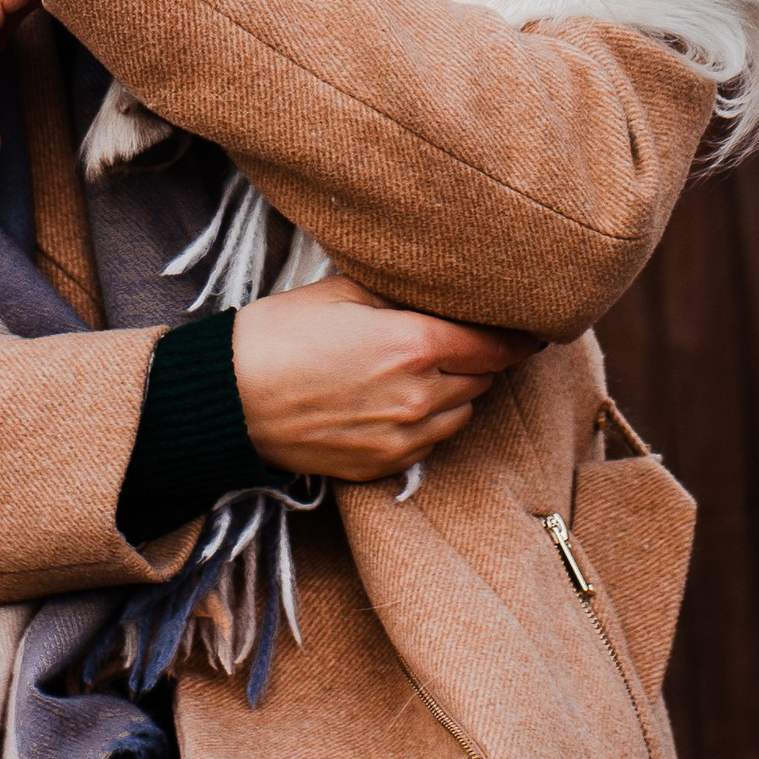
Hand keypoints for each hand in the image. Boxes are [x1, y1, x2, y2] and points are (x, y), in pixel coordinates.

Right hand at [231, 270, 526, 479]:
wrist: (227, 400)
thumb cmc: (280, 334)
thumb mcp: (345, 291)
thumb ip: (403, 295)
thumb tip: (442, 292)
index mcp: (415, 345)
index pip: (496, 343)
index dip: (519, 332)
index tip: (530, 322)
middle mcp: (418, 397)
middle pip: (484, 378)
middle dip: (483, 356)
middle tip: (471, 334)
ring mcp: (402, 439)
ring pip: (462, 413)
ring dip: (460, 389)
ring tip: (433, 365)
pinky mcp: (381, 467)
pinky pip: (431, 443)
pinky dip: (432, 420)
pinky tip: (405, 398)